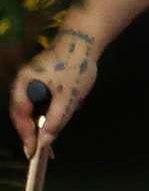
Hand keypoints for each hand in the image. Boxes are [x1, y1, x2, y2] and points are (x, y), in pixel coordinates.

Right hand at [9, 29, 99, 157]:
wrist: (85, 38)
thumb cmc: (75, 66)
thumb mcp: (67, 97)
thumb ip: (56, 120)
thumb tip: (44, 142)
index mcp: (23, 85)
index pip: (20, 117)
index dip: (26, 136)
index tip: (32, 152)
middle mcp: (22, 82)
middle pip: (23, 113)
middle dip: (33, 131)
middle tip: (42, 149)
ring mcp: (31, 79)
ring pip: (32, 107)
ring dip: (41, 121)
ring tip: (50, 137)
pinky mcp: (41, 77)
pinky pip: (40, 98)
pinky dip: (47, 110)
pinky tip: (58, 117)